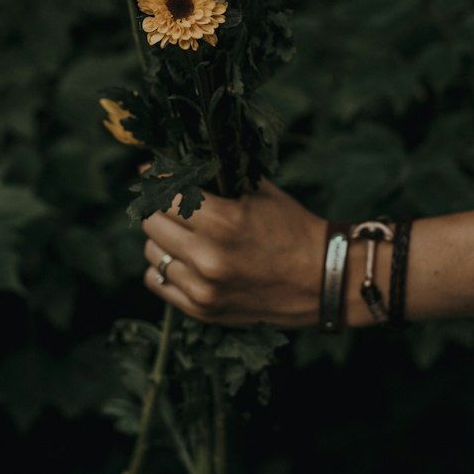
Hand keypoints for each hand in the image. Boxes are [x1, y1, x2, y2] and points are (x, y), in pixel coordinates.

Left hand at [141, 177, 336, 327]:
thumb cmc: (292, 229)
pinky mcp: (202, 310)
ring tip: (180, 231)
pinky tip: (181, 258)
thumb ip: (218, 176)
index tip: (156, 173)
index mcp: (224, 222)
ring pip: (152, 253)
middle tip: (169, 200)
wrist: (322, 280)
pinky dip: (164, 267)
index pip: (165, 194)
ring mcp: (203, 289)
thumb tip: (175, 162)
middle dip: (158, 206)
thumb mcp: (260, 192)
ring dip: (161, 238)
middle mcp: (208, 258)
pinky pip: (157, 282)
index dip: (158, 179)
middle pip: (152, 223)